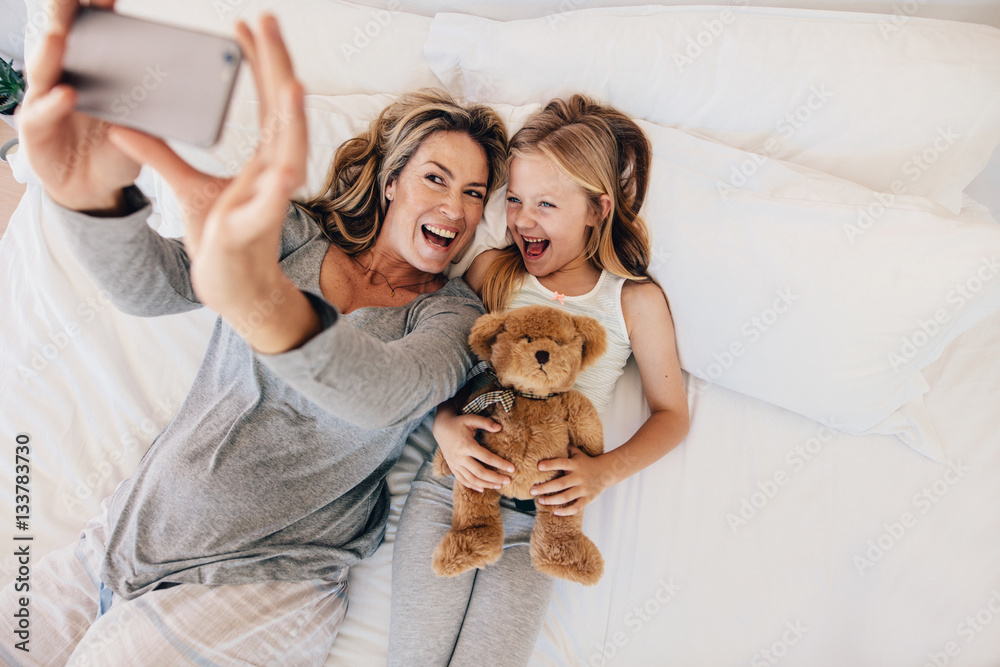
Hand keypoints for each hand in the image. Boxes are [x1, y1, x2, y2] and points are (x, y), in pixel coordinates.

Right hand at [19, 0, 140, 213]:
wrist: (94, 187)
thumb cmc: (115, 148)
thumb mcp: (143, 128)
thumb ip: (157, 111)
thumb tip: (191, 92)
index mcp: (93, 69)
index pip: (96, 31)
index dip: (100, 9)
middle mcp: (64, 75)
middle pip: (61, 37)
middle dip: (64, 14)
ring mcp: (45, 98)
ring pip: (44, 69)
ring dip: (52, 51)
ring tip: (61, 37)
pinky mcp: (36, 129)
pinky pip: (42, 113)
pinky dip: (54, 103)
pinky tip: (67, 94)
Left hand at [108, 15, 306, 317]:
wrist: (232, 289)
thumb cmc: (222, 241)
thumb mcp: (187, 188)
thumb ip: (161, 153)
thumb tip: (122, 123)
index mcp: (263, 160)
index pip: (267, 102)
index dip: (258, 62)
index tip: (246, 27)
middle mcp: (275, 173)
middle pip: (283, 112)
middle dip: (277, 66)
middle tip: (268, 21)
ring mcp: (270, 199)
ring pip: (290, 152)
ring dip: (293, 120)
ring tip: (291, 82)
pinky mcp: (255, 226)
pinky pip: (272, 204)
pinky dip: (281, 184)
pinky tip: (285, 166)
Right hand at [433, 404, 511, 492]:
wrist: (441, 428)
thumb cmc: (459, 422)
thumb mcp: (471, 419)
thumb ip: (486, 422)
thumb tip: (500, 427)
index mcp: (466, 445)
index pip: (486, 457)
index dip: (500, 464)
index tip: (512, 469)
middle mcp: (460, 457)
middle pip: (480, 472)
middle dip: (495, 478)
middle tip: (508, 481)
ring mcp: (455, 464)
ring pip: (472, 479)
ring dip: (486, 484)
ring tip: (499, 486)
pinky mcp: (452, 467)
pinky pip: (463, 480)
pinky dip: (473, 486)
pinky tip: (483, 489)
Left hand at [531, 446, 609, 515]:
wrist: (606, 472)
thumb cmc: (586, 462)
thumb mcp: (578, 453)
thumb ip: (566, 449)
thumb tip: (551, 440)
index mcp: (575, 465)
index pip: (562, 463)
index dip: (550, 465)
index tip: (538, 466)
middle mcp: (579, 477)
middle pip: (560, 484)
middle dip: (544, 488)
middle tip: (532, 490)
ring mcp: (584, 489)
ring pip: (566, 497)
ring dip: (551, 500)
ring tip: (540, 500)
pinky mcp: (588, 499)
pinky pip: (576, 507)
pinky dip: (566, 511)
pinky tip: (555, 511)